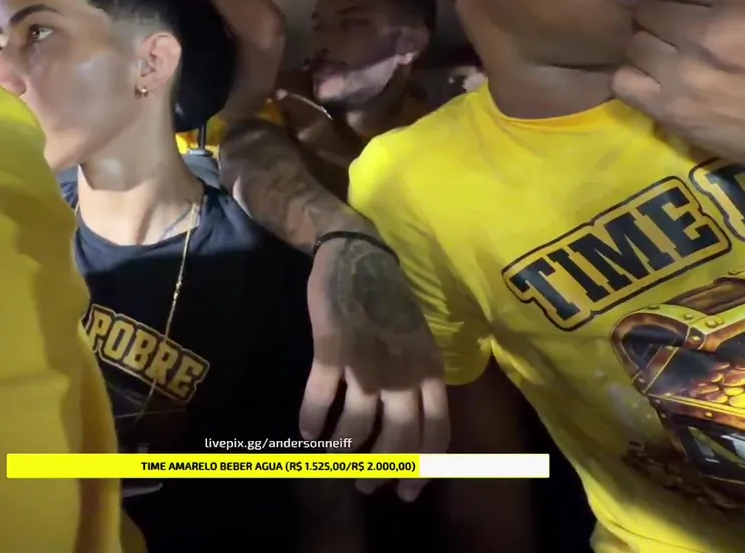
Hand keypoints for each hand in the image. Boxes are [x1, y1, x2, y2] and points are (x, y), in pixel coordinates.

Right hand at [300, 235, 448, 500]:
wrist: (357, 254)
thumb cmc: (388, 299)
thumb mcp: (419, 339)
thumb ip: (419, 379)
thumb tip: (415, 427)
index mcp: (429, 369)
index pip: (436, 431)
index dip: (423, 467)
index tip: (406, 490)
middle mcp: (403, 371)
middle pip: (399, 438)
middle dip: (381, 470)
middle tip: (364, 486)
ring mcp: (367, 361)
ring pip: (358, 424)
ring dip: (344, 450)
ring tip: (333, 460)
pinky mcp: (333, 348)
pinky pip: (321, 397)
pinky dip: (313, 419)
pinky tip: (307, 431)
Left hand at [612, 0, 744, 189]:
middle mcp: (713, 35)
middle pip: (650, 4)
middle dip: (668, 4)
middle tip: (693, 15)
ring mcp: (691, 82)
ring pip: (635, 41)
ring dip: (654, 40)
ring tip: (683, 47)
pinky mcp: (682, 122)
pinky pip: (625, 85)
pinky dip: (639, 75)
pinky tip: (666, 76)